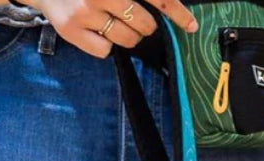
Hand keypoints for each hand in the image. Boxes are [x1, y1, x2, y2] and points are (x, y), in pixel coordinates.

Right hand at [30, 0, 197, 57]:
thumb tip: (165, 6)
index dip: (177, 12)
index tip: (191, 26)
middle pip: (145, 25)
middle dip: (145, 25)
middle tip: (131, 17)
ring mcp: (84, 11)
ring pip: (128, 40)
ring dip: (127, 36)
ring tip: (110, 21)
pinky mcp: (71, 30)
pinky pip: (105, 51)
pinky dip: (104, 45)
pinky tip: (93, 30)